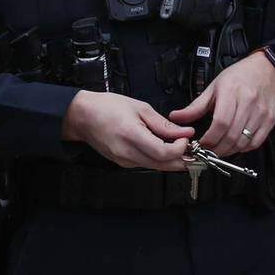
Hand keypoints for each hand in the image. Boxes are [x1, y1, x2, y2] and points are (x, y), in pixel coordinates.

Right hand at [62, 91, 192, 171]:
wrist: (82, 116)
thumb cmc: (106, 107)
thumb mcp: (139, 108)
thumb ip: (163, 124)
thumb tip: (184, 132)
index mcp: (132, 135)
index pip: (164, 153)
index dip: (180, 148)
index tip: (185, 138)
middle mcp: (127, 153)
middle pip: (163, 165)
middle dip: (182, 160)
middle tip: (192, 150)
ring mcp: (124, 160)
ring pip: (156, 167)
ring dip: (171, 161)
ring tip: (178, 148)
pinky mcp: (122, 163)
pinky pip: (146, 164)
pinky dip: (157, 159)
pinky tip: (161, 149)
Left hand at [169, 52, 274, 157]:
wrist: (266, 70)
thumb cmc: (239, 77)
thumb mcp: (213, 87)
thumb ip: (195, 106)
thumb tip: (176, 117)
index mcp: (231, 92)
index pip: (220, 123)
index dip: (210, 138)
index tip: (201, 144)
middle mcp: (248, 103)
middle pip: (232, 135)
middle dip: (217, 148)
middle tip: (208, 151)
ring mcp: (261, 113)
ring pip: (244, 142)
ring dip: (229, 151)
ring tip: (219, 149)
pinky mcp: (269, 121)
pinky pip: (256, 142)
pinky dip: (244, 148)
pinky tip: (234, 146)